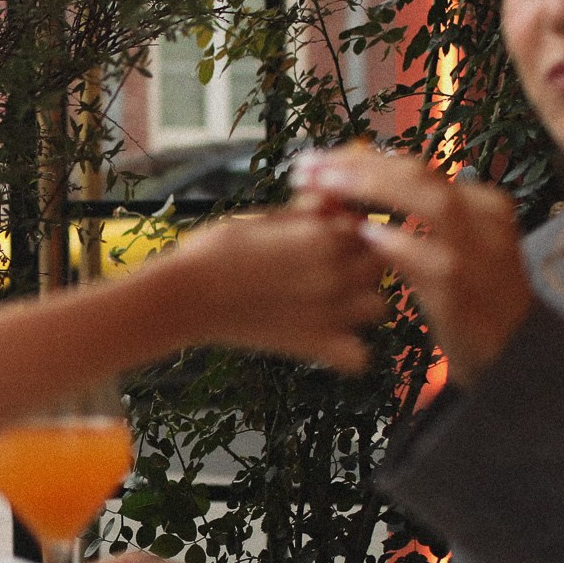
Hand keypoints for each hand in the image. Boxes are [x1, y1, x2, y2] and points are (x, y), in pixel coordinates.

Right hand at [154, 206, 389, 372]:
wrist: (187, 294)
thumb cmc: (218, 248)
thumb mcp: (266, 216)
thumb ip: (308, 212)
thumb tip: (331, 204)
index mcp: (325, 236)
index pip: (365, 227)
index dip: (348, 228)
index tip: (324, 232)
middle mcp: (335, 274)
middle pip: (376, 264)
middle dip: (358, 260)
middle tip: (324, 264)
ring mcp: (329, 312)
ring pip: (376, 306)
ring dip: (359, 301)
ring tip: (329, 299)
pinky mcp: (313, 344)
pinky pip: (357, 358)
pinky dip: (351, 352)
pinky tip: (331, 340)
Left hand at [297, 149, 530, 384]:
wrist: (511, 351)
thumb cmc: (467, 296)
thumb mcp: (449, 246)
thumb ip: (414, 217)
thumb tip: (353, 183)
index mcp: (480, 202)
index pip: (417, 167)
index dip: (364, 159)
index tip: (320, 161)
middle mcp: (484, 218)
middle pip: (421, 174)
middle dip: (360, 165)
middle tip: (309, 165)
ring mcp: (478, 252)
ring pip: (432, 204)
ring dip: (374, 189)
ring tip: (325, 185)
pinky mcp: (463, 289)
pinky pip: (428, 258)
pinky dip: (395, 242)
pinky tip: (362, 234)